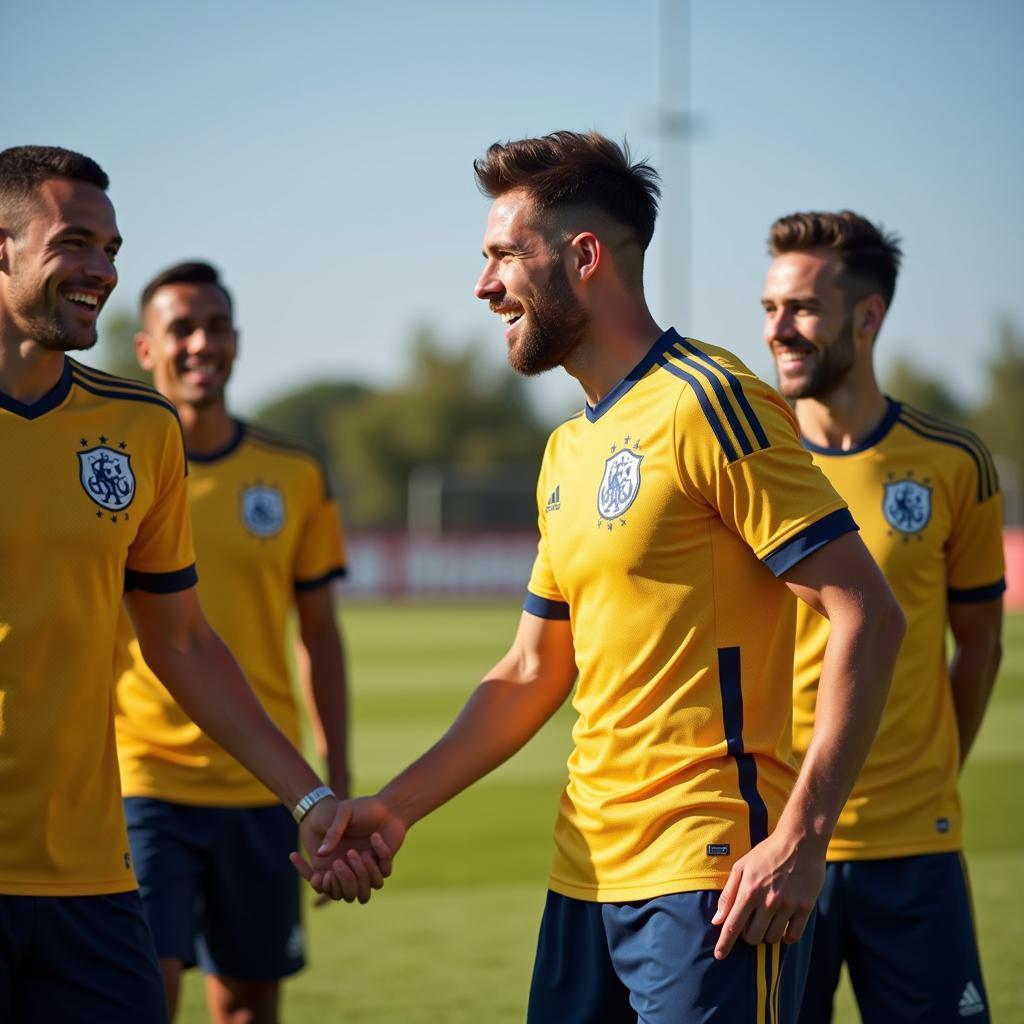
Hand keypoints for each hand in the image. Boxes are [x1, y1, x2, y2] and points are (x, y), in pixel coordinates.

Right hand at [291, 795, 406, 902]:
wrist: (389, 805)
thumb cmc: (363, 808)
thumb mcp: (345, 813)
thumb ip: (333, 832)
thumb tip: (320, 854)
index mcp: (336, 862)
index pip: (324, 887)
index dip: (323, 885)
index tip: (323, 874)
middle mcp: (351, 870)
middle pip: (345, 895)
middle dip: (343, 880)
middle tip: (339, 862)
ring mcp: (368, 870)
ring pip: (364, 892)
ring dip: (360, 873)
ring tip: (357, 852)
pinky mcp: (384, 866)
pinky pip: (382, 873)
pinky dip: (379, 854)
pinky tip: (375, 835)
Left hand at [711, 830, 823, 958]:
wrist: (800, 841)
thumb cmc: (766, 852)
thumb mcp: (742, 867)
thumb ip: (729, 894)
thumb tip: (717, 920)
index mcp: (749, 890)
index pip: (732, 925)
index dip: (724, 943)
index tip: (719, 956)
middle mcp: (768, 901)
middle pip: (752, 937)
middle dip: (748, 935)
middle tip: (751, 923)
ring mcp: (788, 906)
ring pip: (772, 939)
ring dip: (766, 935)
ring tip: (767, 920)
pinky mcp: (805, 908)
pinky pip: (793, 936)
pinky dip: (786, 937)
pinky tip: (783, 926)